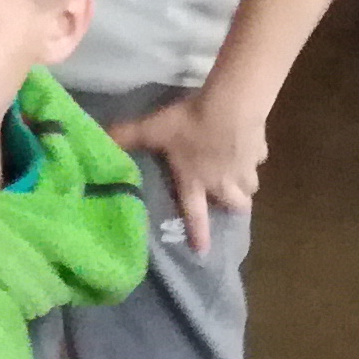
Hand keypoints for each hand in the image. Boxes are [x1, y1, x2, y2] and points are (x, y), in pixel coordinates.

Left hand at [118, 88, 265, 260]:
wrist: (230, 106)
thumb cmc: (189, 124)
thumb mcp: (153, 129)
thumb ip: (126, 136)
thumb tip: (98, 137)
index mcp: (195, 182)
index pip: (195, 215)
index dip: (198, 234)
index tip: (203, 252)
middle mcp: (223, 182)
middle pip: (237, 205)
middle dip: (234, 206)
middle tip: (229, 200)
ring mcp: (245, 168)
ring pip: (251, 187)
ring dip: (245, 185)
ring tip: (238, 176)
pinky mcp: (259, 151)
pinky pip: (258, 159)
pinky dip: (253, 156)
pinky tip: (247, 146)